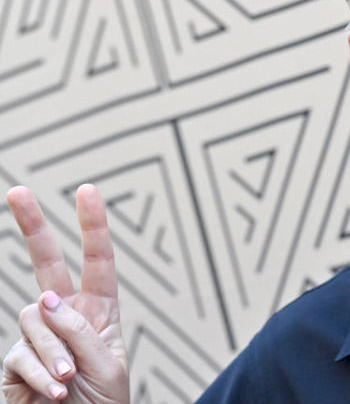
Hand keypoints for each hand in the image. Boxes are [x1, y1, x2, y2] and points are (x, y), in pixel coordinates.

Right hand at [2, 185, 129, 402]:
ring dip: (55, 349)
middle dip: (32, 226)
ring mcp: (37, 338)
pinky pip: (21, 354)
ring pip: (35, 318)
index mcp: (98, 313)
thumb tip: (45, 300)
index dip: (93, 226)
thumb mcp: (109, 365)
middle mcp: (65, 318)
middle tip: (18, 192)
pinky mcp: (14, 364)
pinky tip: (55, 391)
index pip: (97, 262)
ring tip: (69, 379)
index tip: (87, 190)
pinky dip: (40, 371)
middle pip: (46, 264)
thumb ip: (82, 331)